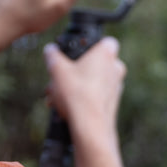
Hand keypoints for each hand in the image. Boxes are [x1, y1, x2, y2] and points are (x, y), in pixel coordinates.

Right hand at [44, 37, 128, 166]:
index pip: (103, 41)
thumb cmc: (77, 94)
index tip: (76, 52)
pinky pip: (94, 96)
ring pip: (92, 81)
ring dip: (74, 86)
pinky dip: (80, 98)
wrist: (90, 126)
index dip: (89, 45)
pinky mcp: (112, 103)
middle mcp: (116, 68)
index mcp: (106, 53)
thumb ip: (52, 55)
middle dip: (74, 71)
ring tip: (55, 96)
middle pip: (93, 63)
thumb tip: (50, 50)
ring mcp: (116, 87)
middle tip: (58, 79)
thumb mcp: (56, 69)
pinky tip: (64, 107)